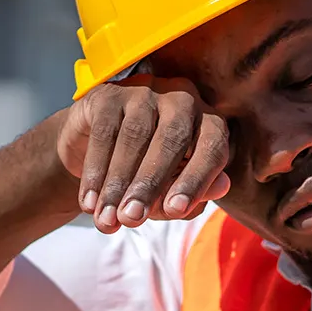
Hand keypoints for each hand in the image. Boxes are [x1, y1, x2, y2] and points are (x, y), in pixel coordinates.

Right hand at [57, 78, 231, 232]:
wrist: (95, 152)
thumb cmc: (148, 175)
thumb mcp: (173, 190)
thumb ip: (197, 192)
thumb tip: (222, 186)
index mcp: (209, 123)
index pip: (212, 149)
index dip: (195, 180)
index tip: (174, 211)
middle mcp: (183, 99)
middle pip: (172, 140)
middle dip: (149, 185)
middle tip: (131, 219)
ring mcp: (146, 91)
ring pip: (135, 136)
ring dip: (118, 183)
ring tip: (107, 219)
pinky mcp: (110, 93)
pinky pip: (105, 133)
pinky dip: (96, 171)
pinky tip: (89, 201)